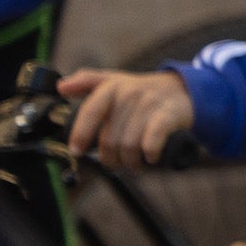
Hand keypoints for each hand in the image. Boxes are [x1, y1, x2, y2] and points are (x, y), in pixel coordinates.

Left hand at [58, 66, 194, 166]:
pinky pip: (151, 142)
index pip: (90, 111)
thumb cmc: (142, 91)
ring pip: (129, 145)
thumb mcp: (115, 80)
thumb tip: (61, 87)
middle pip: (110, 138)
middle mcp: (130, 94)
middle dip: (110, 159)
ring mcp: (150, 104)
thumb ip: (86, 81)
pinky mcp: (169, 115)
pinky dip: (149, 155)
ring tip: (133, 164)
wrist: (184, 90)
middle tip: (114, 164)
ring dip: (130, 162)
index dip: (81, 134)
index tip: (77, 151)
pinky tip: (150, 158)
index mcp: (112, 87)